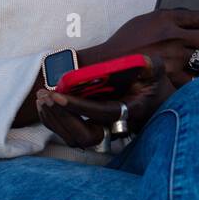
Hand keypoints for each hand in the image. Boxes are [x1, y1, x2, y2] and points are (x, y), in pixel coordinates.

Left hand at [36, 56, 171, 147]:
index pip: (103, 113)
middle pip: (84, 135)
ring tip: (43, 96)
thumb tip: (139, 60)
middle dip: (62, 117)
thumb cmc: (153, 84)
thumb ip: (148, 64)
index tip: (58, 95)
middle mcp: (117, 128)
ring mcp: (105, 133)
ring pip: (75, 138)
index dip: (79, 106)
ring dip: (55, 119)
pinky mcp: (94, 131)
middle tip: (46, 95)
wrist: (155, 102)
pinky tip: (46, 104)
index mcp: (132, 112)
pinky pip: (70, 134)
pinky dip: (54, 121)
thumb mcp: (154, 70)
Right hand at [84, 9, 198, 87]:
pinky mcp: (172, 77)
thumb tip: (193, 23)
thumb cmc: (125, 45)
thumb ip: (170, 19)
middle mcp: (173, 36)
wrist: (108, 65)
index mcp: (167, 19)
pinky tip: (196, 77)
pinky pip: (197, 79)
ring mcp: (174, 58)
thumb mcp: (146, 21)